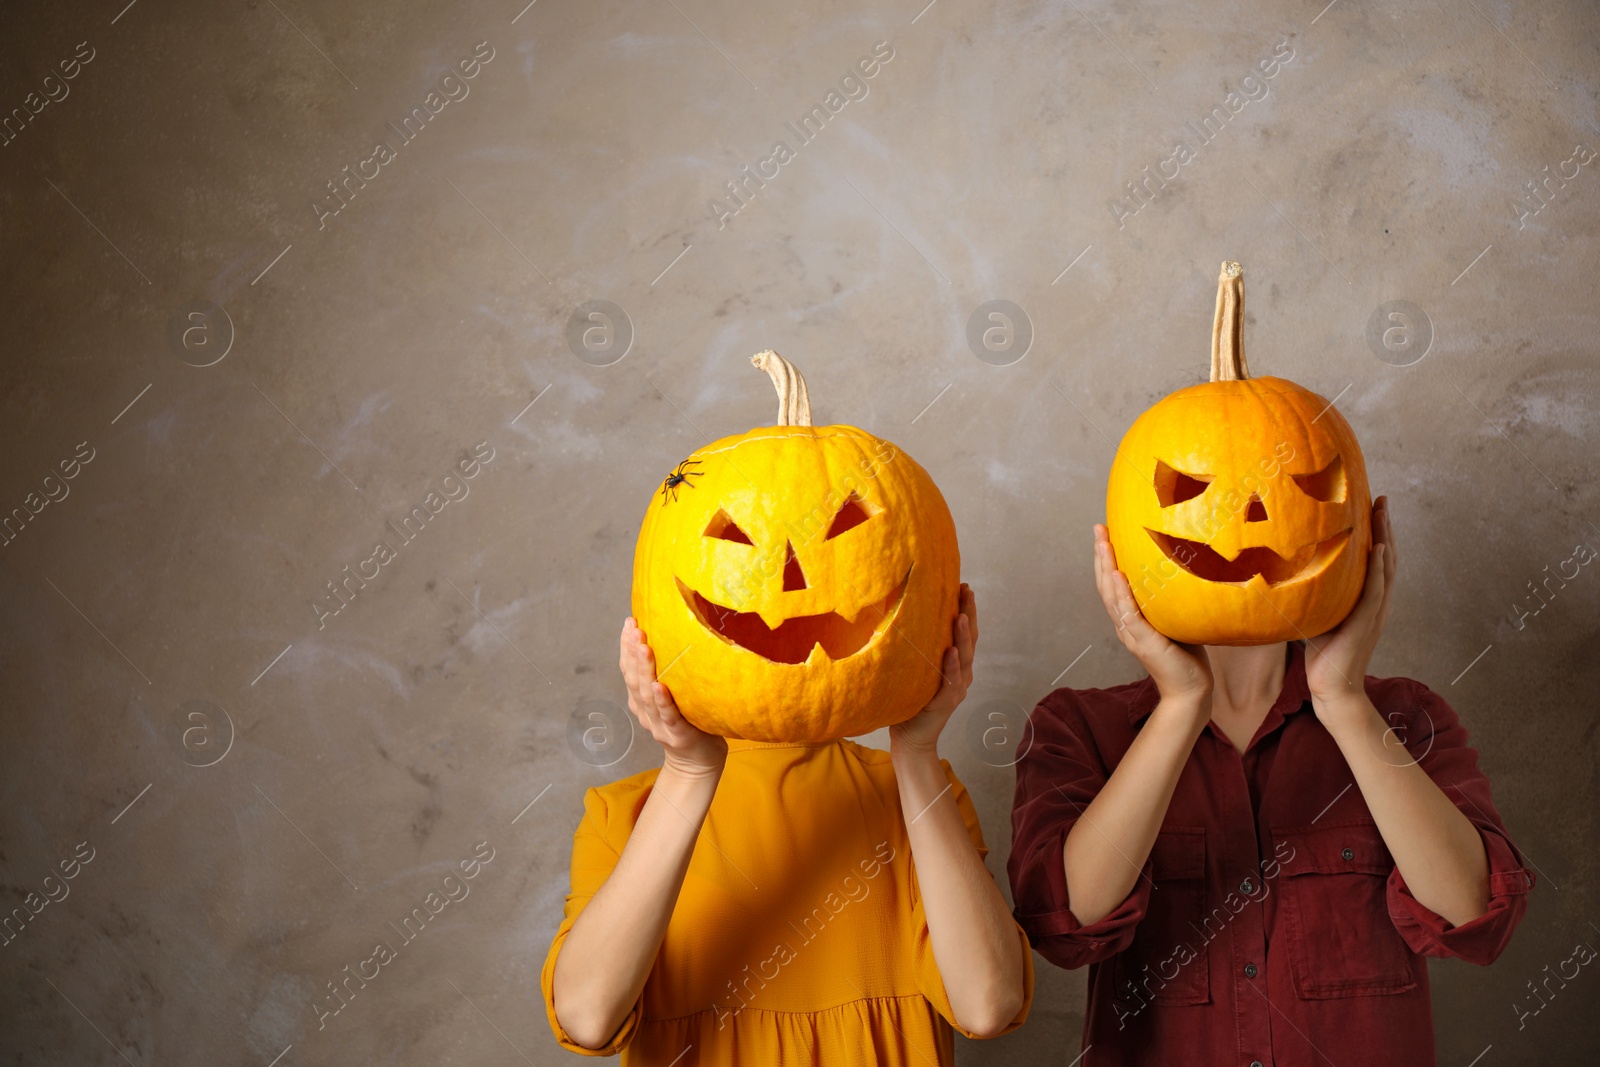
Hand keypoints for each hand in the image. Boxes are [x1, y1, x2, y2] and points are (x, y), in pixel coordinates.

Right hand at [619, 618, 726, 778]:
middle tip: (634, 628)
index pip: (629, 670)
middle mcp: (645, 712)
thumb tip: (675, 636)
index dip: (626, 647)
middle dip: (631, 652)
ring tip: (643, 648)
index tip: (629, 623)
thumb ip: (669, 674)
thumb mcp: (674, 696)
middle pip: (633, 680)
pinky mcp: (677, 736)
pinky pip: (668, 716)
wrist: (698, 762)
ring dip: (643, 671)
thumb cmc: (689, 723)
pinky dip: (662, 701)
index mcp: (641, 701)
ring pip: (646, 696)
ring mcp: (659, 725)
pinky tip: (659, 687)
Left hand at [890, 584, 976, 756]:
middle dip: (969, 614)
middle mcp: (961, 674)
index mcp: (955, 665)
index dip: (966, 610)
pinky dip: (951, 665)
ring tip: (961, 615)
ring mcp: (956, 688)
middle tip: (967, 591)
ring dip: (963, 635)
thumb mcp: (914, 670)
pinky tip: (951, 651)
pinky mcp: (945, 702)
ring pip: (964, 657)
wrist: (910, 739)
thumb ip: (917, 650)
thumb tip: (898, 617)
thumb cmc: (909, 702)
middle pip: (970, 640)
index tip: (963, 587)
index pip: (964, 633)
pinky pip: (950, 681)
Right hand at [1093, 525, 1211, 705]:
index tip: (1105, 534)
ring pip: (1111, 596)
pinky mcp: (1143, 642)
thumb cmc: (1187, 658)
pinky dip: (1121, 593)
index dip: (1106, 560)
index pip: (1112, 585)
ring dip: (1106, 568)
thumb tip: (1186, 570)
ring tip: (1103, 544)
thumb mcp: (1178, 620)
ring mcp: (1131, 634)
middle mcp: (1125, 625)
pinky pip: (1128, 614)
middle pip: (1106, 585)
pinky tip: (1118, 575)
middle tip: (1098, 528)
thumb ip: (1172, 601)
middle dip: (1101, 556)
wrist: (1190, 691)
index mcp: (1130, 620)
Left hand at [1306, 496, 1395, 716]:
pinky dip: (1379, 568)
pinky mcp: (1366, 621)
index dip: (1376, 532)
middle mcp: (1376, 601)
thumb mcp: (1317, 613)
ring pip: (1386, 567)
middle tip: (1381, 499)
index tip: (1371, 505)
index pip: (1375, 559)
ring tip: (1382, 512)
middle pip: (1386, 556)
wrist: (1333, 687)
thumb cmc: (1323, 652)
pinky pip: (1376, 590)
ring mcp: (1374, 611)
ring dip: (1385, 538)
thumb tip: (1285, 569)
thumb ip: (1313, 593)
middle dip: (1384, 526)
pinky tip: (1377, 549)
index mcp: (1366, 598)